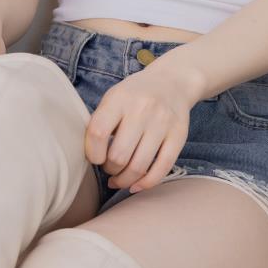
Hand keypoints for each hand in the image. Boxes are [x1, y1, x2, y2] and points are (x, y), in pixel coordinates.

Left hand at [86, 63, 195, 194]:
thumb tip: (89, 158)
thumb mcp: (113, 99)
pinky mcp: (179, 136)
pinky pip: (162, 168)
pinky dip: (146, 183)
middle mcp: (142, 109)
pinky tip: (135, 185)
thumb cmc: (134, 96)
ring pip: (139, 166)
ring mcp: (163, 123)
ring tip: (119, 178)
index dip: (92, 154)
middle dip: (109, 169)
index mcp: (120, 99)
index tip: (95, 158)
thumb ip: (100, 123)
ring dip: (125, 180)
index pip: (98, 133)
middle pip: (119, 155)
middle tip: (109, 168)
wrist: (172, 82)